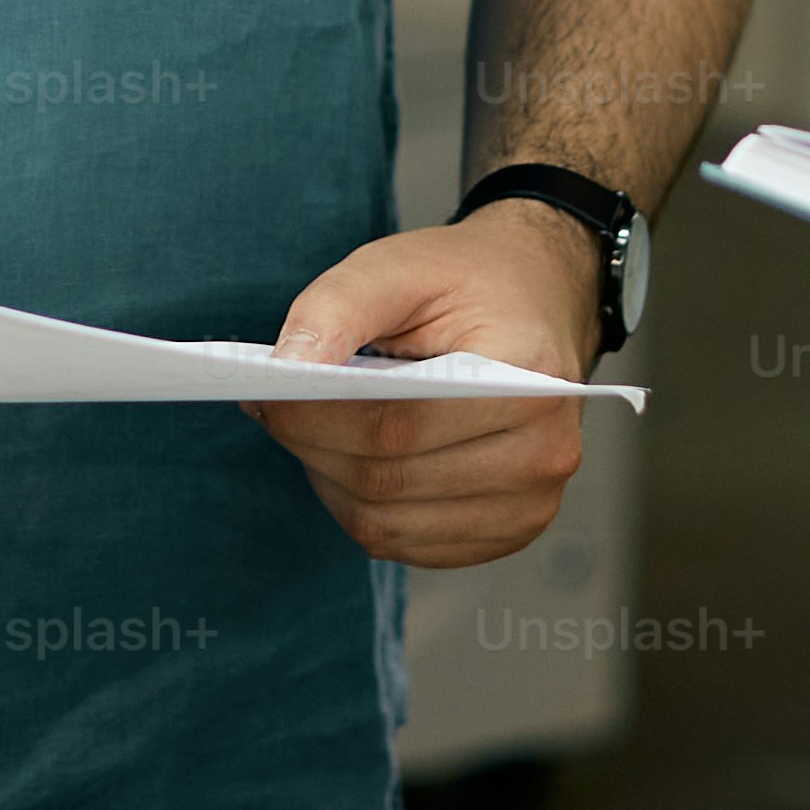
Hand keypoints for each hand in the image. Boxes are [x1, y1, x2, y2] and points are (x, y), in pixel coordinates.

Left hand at [248, 198, 600, 567]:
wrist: (538, 301)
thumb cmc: (467, 283)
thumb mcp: (400, 266)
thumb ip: (337, 307)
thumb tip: (286, 368)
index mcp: (530, 380)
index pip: (397, 425)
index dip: (315, 417)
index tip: (265, 393)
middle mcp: (544, 453)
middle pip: (387, 481)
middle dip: (312, 446)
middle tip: (272, 408)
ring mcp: (530, 504)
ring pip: (387, 524)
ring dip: (330, 481)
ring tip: (312, 429)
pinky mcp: (507, 532)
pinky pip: (405, 543)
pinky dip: (361, 507)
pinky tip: (351, 458)